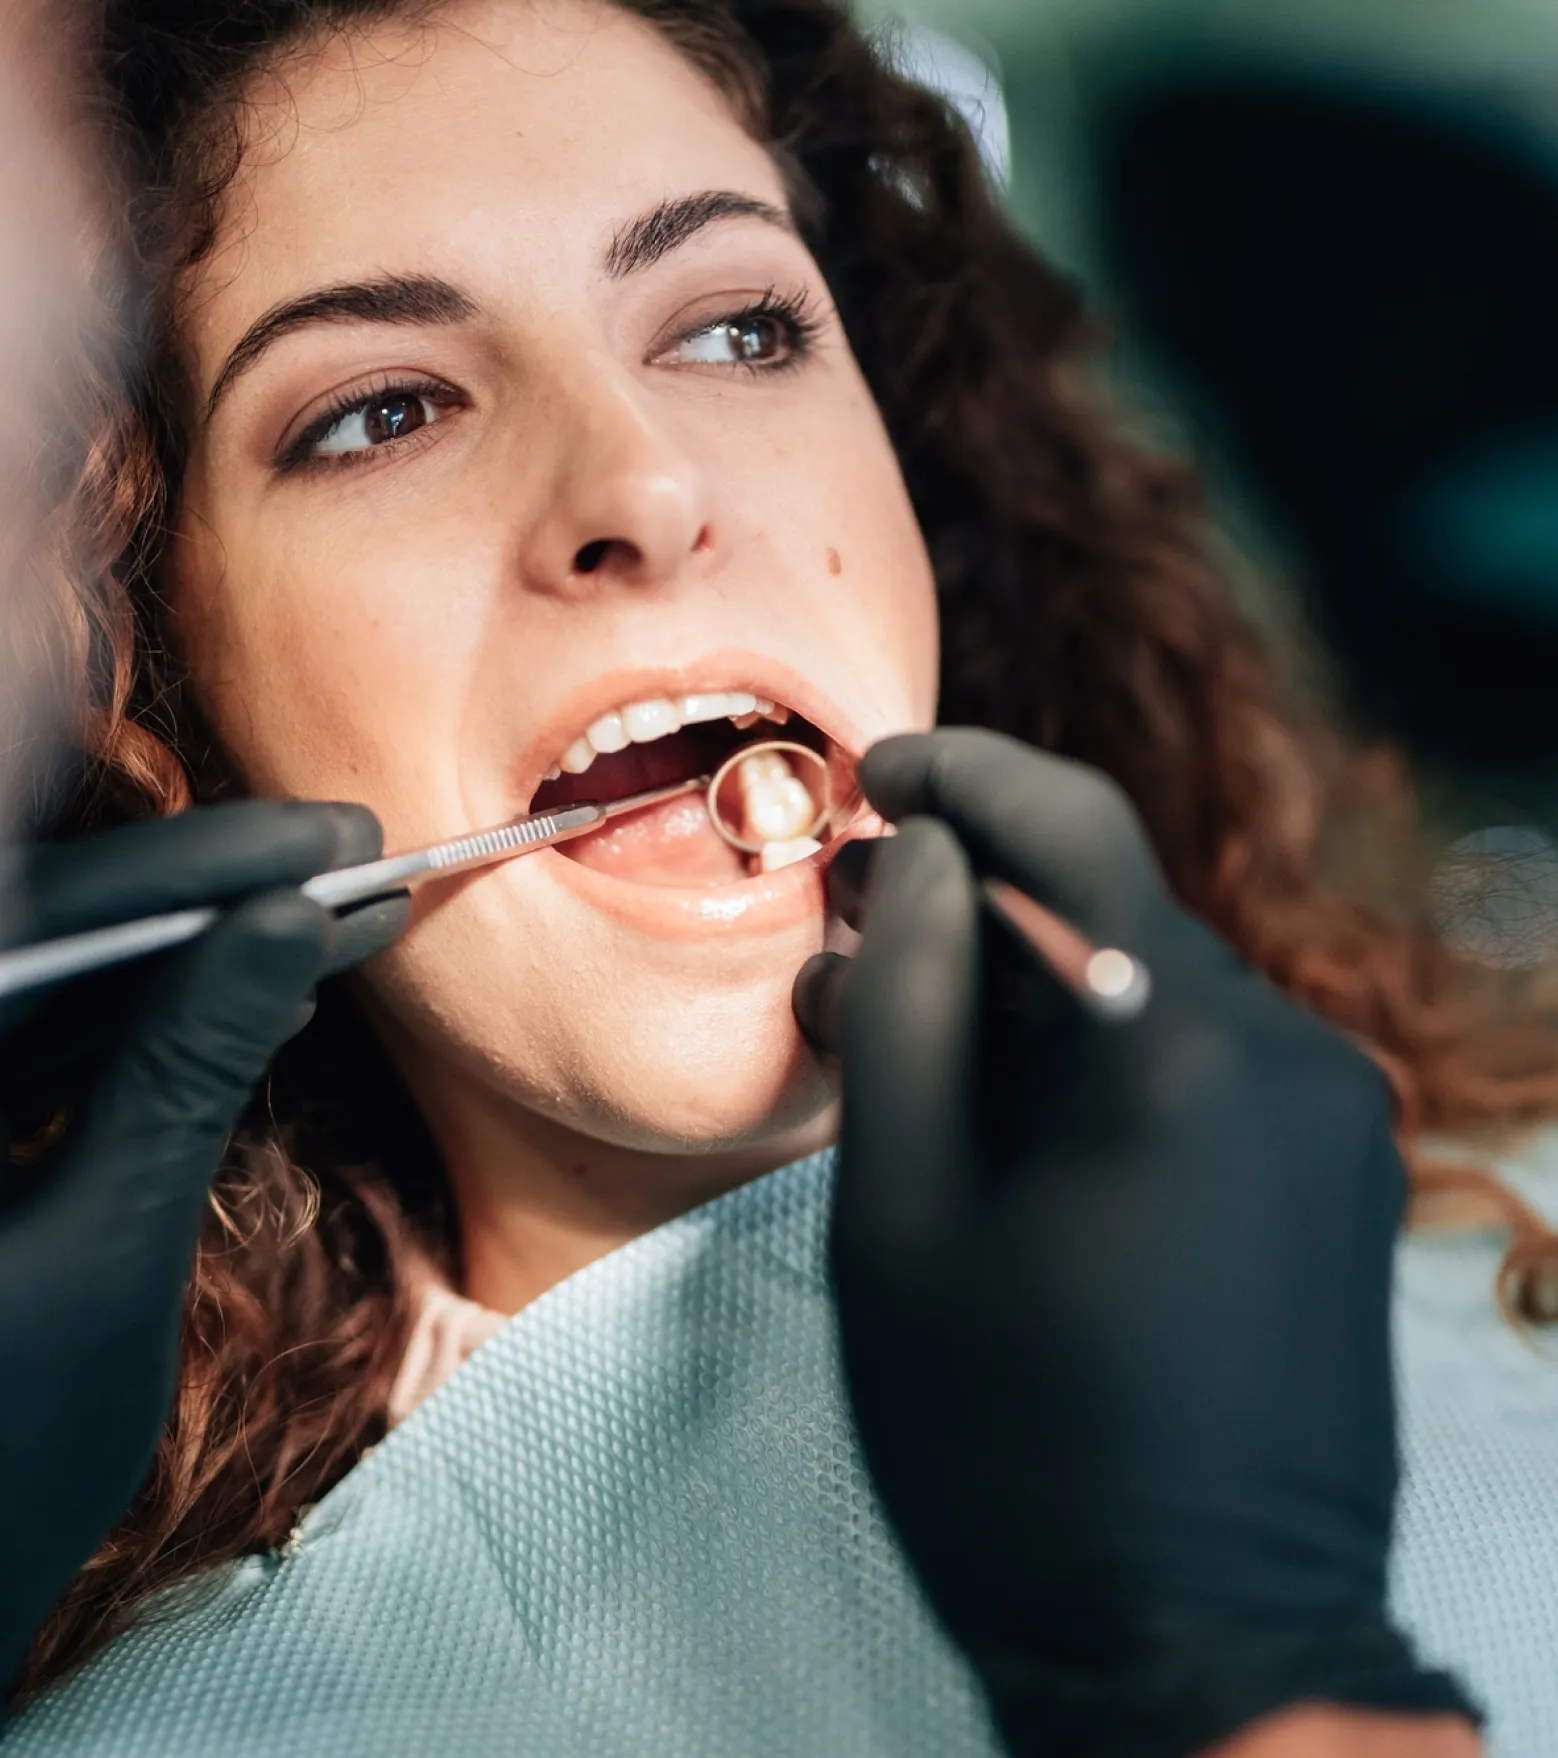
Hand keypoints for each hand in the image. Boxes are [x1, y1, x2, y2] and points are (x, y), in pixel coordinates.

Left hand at [0, 801, 407, 1688]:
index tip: (326, 836)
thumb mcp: (112, 1251)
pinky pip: (46, 1045)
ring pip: (60, 983)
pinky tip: (261, 998)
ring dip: (195, 951)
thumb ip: (189, 1072)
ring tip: (333, 919)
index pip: (41, 917)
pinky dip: (153, 1022)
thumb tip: (290, 926)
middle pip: (51, 933)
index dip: (193, 863)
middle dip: (205, 894)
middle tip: (350, 858)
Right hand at [795, 730, 1476, 1757]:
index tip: (877, 774)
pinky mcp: (1339, 1172)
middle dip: (976, 898)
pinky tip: (1015, 1106)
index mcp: (1176, 1051)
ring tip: (912, 1035)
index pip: (1071, 826)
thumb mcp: (904, 1220)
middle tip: (857, 922)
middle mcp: (1287, 1052)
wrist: (1207, 1647)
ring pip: (1153, 984)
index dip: (962, 774)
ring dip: (1032, 984)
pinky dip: (1102, 1049)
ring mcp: (1330, 1114)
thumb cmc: (1015, 1447)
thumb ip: (909, 1009)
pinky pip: (1204, 1056)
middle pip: (1110, 909)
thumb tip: (931, 862)